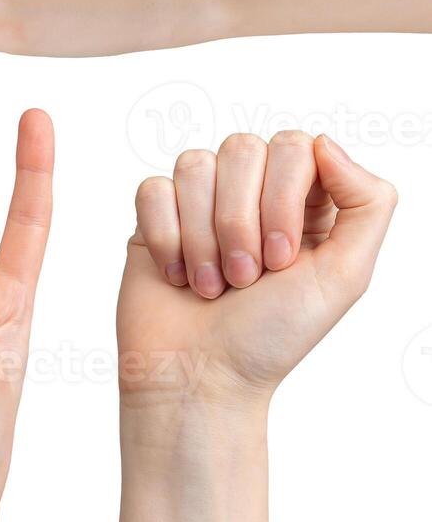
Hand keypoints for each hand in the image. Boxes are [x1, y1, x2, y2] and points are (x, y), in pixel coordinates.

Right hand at [113, 132, 395, 521]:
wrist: (199, 379)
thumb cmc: (271, 337)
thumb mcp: (346, 277)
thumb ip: (368, 204)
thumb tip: (327, 143)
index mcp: (301, 199)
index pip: (294, 146)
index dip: (282, 197)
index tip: (281, 261)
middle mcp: (250, 191)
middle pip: (241, 148)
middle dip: (240, 221)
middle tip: (245, 279)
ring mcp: (199, 200)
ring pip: (194, 164)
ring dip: (203, 237)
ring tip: (210, 285)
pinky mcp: (155, 215)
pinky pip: (153, 189)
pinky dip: (166, 239)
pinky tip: (177, 276)